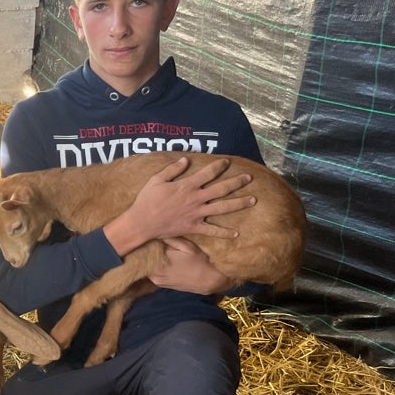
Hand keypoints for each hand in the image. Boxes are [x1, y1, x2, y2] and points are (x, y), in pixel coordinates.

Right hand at [108, 157, 254, 254]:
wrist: (142, 223)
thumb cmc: (147, 200)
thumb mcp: (156, 180)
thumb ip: (172, 170)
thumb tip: (185, 160)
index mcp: (187, 186)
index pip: (208, 173)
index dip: (219, 166)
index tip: (227, 162)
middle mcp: (196, 199)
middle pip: (221, 189)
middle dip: (237, 182)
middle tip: (249, 178)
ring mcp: (196, 214)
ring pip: (222, 208)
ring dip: (239, 203)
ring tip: (253, 200)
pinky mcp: (193, 227)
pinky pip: (212, 231)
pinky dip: (224, 233)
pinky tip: (235, 233)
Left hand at [150, 237, 236, 293]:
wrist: (209, 281)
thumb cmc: (199, 261)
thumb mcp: (187, 246)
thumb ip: (170, 239)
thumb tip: (156, 232)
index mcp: (159, 262)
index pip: (144, 249)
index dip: (146, 241)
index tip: (149, 234)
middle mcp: (154, 273)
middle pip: (144, 258)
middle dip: (147, 249)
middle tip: (151, 240)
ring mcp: (156, 280)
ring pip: (147, 265)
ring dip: (151, 258)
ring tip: (157, 249)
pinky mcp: (160, 284)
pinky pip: (152, 272)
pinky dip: (154, 266)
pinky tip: (161, 260)